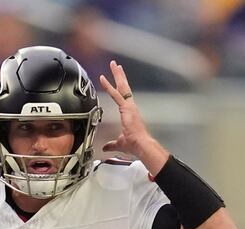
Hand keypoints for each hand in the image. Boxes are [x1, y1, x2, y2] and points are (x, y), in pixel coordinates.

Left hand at [99, 60, 168, 174]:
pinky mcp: (126, 107)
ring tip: (113, 64)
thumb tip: (106, 147)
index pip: (123, 96)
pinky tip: (103, 78)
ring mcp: (129, 106)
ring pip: (122, 86)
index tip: (117, 79)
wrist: (141, 144)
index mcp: (130, 112)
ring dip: (117, 75)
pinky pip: (116, 94)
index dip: (119, 87)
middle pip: (124, 87)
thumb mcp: (119, 143)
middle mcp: (131, 107)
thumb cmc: (134, 144)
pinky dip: (109, 86)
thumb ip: (111, 144)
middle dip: (119, 75)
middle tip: (115, 65)